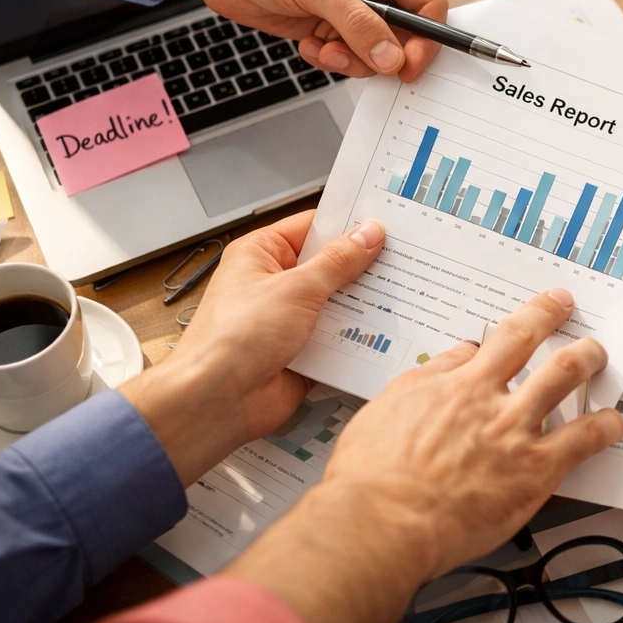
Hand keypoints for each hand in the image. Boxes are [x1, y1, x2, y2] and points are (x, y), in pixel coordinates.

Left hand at [120, 212, 385, 483]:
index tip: (386, 223)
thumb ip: (338, 262)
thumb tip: (368, 234)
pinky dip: (358, 336)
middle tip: (404, 259)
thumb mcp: (296, 288)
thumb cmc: (235, 338)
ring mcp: (288, 319)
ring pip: (337, 303)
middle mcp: (274, 284)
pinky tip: (387, 331)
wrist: (217, 400)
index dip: (348, 225)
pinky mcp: (302, 351)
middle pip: (329, 266)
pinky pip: (338, 337)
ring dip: (363, 304)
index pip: (312, 227)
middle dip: (363, 267)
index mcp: (261, 255)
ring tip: (404, 292)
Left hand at [136, 0, 447, 79]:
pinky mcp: (330, 28)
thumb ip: (359, 23)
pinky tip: (308, 45)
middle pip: (405, 36)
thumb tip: (392, 57)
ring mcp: (352, 10)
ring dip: (352, 60)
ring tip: (324, 48)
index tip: (407, 65)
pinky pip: (349, 57)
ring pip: (377, 53)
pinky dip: (331, 60)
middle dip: (382, 55)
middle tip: (356, 58)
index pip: (428, 6)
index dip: (425, 40)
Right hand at [319, 288, 622, 580]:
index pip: (496, 340)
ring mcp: (517, 431)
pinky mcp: (536, 469)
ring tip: (598, 357)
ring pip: (566, 377)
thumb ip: (425, 381)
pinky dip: (605, 427)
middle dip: (557, 323)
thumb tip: (452, 359)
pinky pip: (584, 439)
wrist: (381, 520)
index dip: (524, 320)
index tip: (537, 313)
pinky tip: (614, 424)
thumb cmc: (372, 477)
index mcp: (454, 384)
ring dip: (588, 360)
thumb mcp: (386, 409)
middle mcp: (490, 399)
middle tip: (570, 315)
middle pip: (533, 344)